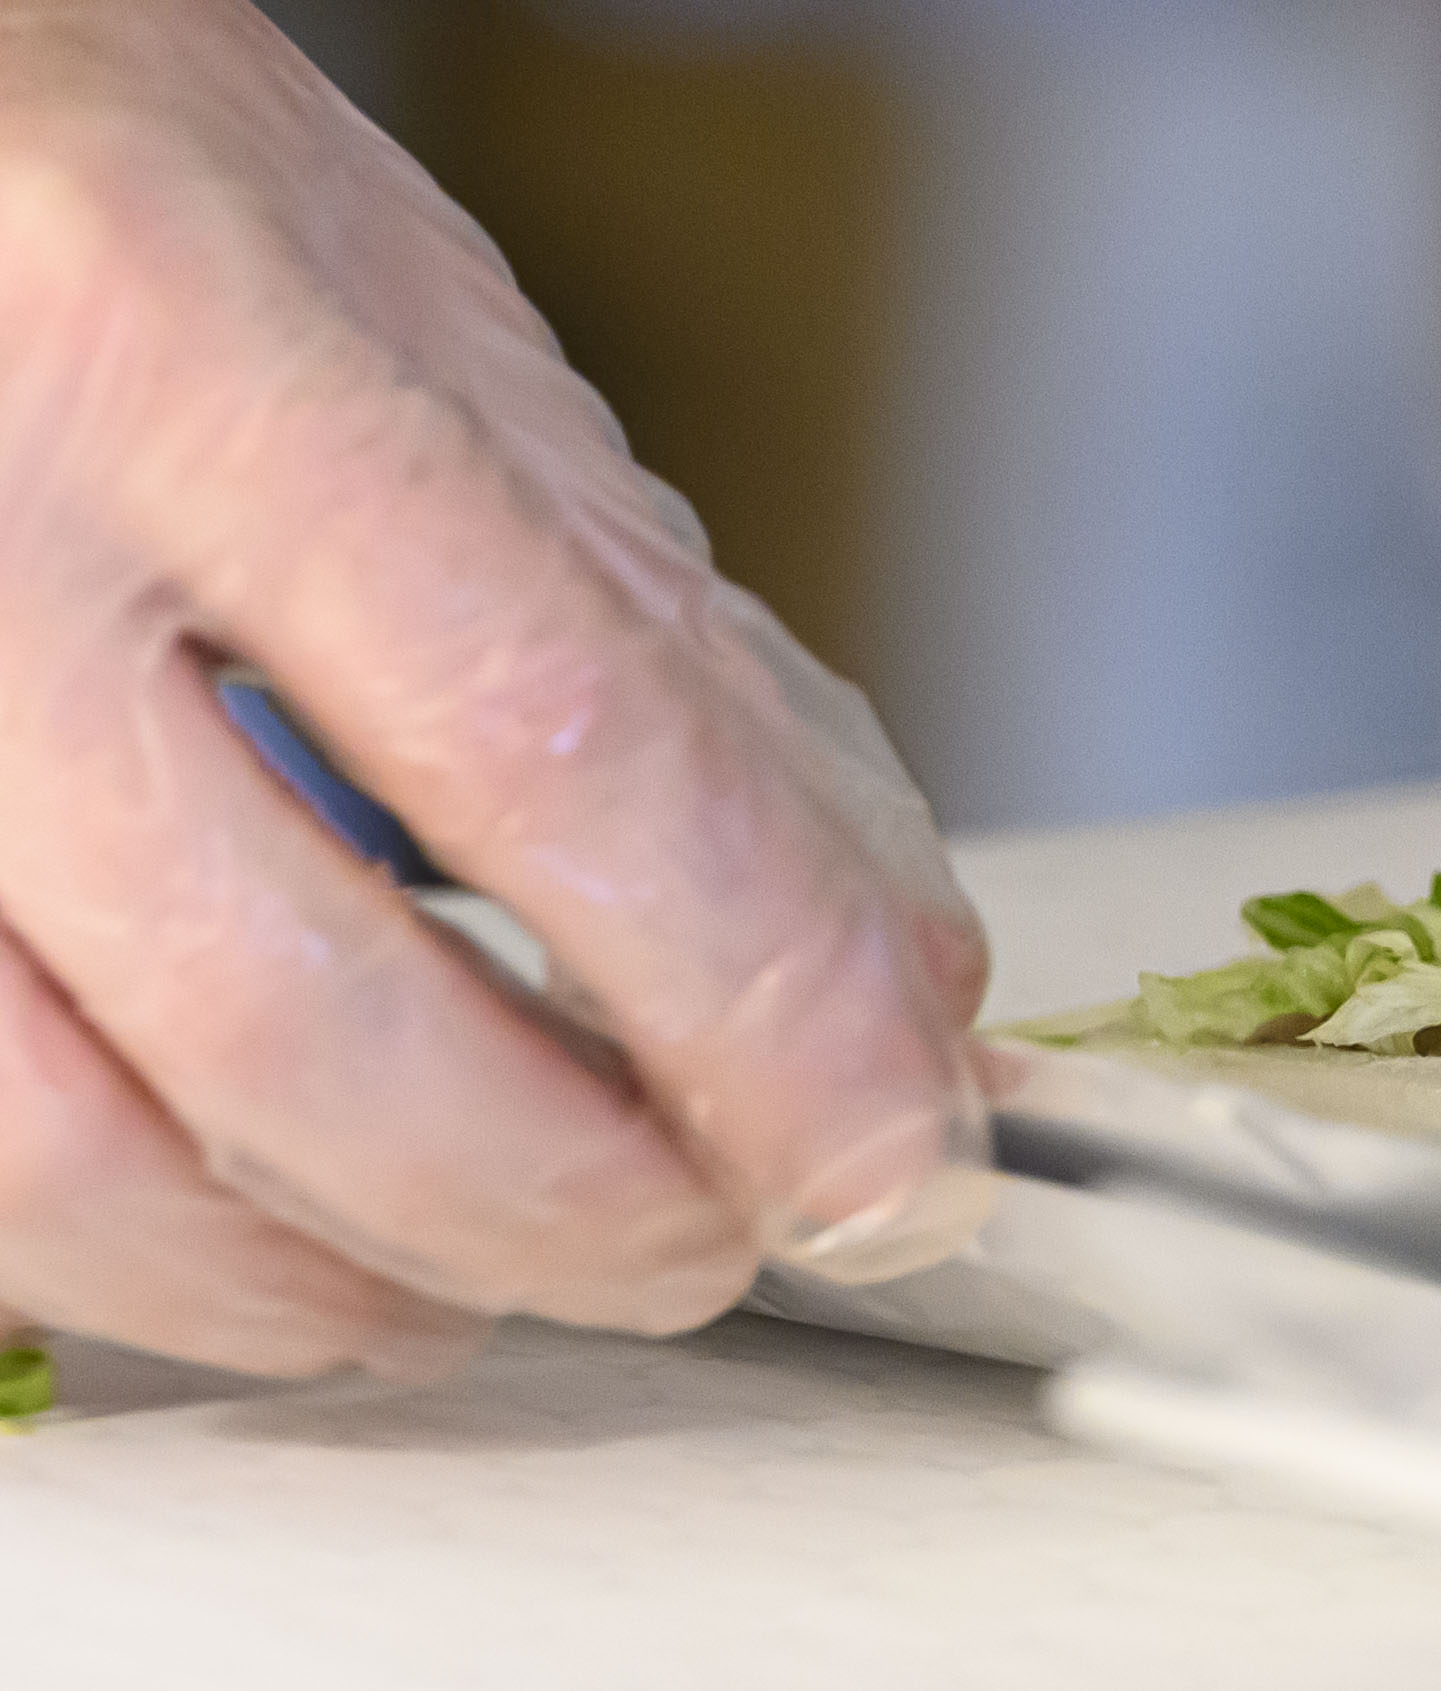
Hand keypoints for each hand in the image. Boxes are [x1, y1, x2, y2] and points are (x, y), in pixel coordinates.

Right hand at [0, 0, 988, 1377]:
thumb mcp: (434, 349)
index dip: (762, 1006)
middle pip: (302, 1019)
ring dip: (343, 1273)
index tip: (894, 1149)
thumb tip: (884, 974)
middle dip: (571, 1198)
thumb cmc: (120, 203)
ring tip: (494, 1269)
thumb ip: (670, 659)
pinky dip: (153, 1247)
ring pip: (74, 1153)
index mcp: (175, 346)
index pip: (549, 749)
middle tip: (716, 1228)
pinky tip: (279, 1222)